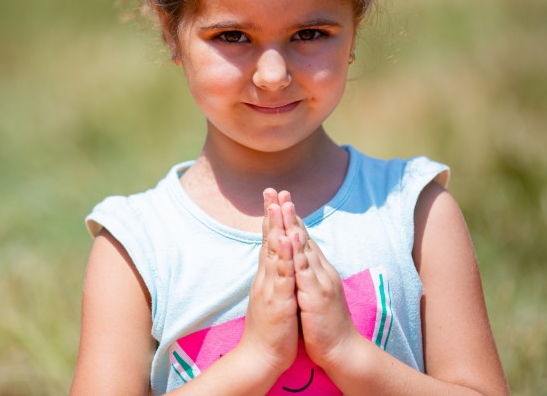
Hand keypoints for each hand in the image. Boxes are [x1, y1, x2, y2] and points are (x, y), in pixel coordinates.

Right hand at [238, 189, 299, 374]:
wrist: (262, 356)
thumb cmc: (271, 326)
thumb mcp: (274, 293)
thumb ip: (274, 274)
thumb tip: (276, 257)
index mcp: (270, 274)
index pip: (271, 239)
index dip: (272, 217)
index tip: (274, 195)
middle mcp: (267, 276)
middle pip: (269, 239)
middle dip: (271, 213)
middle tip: (271, 190)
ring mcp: (271, 286)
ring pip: (273, 252)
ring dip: (276, 228)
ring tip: (277, 206)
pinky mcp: (278, 300)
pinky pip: (280, 275)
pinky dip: (282, 257)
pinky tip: (284, 241)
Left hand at [279, 191, 361, 370]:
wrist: (341, 350)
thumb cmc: (323, 324)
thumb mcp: (312, 293)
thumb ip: (306, 275)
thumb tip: (298, 261)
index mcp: (316, 270)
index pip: (302, 239)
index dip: (291, 218)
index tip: (280, 199)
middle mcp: (320, 270)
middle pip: (302, 236)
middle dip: (290, 213)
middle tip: (279, 191)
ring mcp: (319, 280)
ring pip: (304, 247)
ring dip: (293, 225)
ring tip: (284, 204)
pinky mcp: (316, 294)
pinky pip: (304, 270)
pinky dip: (296, 252)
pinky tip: (290, 238)